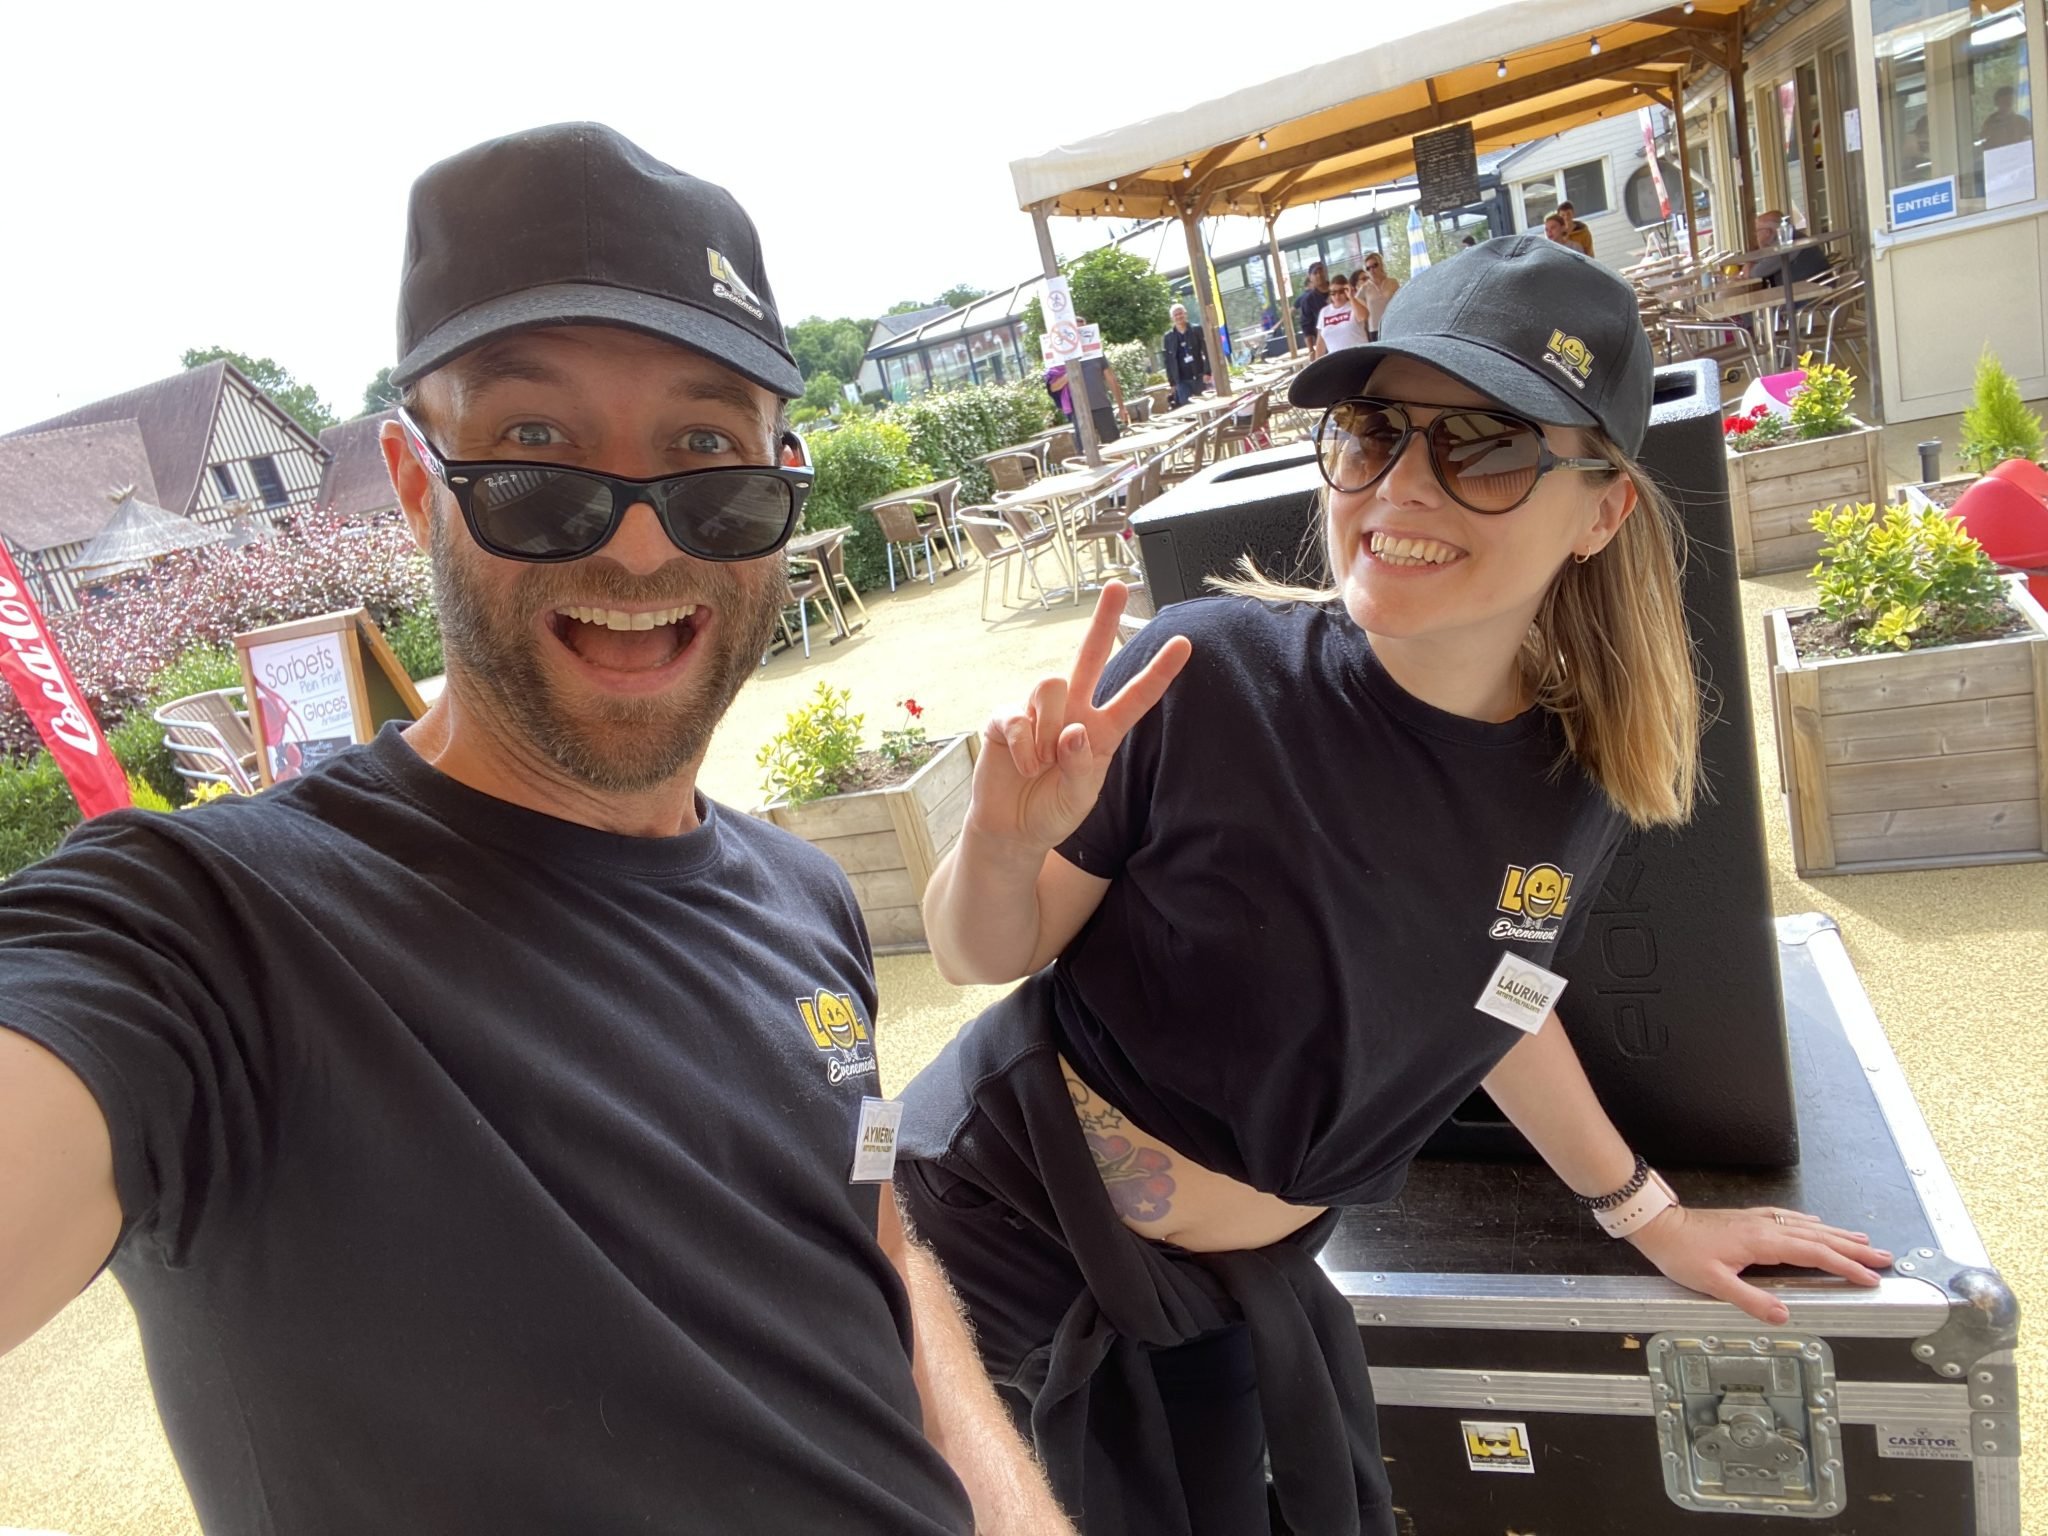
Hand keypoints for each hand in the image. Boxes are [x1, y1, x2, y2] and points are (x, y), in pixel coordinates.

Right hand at [966, 583, 1189, 854]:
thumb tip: (1072, 731)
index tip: (1185, 644)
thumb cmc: (1052, 811)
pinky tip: (1022, 766)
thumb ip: (1081, 767)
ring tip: (1040, 763)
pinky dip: (1023, 746)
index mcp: (1102, 731)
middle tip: (1116, 586)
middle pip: (1089, 657)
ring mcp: (1038, 713)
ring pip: (1051, 684)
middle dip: (1102, 621)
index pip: (1135, 697)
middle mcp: (1072, 712)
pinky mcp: (1007, 719)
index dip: (1159, 672)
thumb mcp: (1078, 799)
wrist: (1011, 829)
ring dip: (1046, 730)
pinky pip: (1018, 716)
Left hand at [1627, 1205, 1892, 1324]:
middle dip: (1854, 1248)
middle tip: (1884, 1256)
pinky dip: (1810, 1224)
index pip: (1816, 1255)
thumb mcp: (1714, 1284)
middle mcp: (1766, 1227)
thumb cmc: (1682, 1253)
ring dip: (1838, 1234)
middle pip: (1820, 1238)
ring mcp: (1758, 1221)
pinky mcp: (1749, 1219)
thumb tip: (1784, 1316)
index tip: (1870, 1277)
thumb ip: (1751, 1300)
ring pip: (1808, 1227)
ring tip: (1864, 1241)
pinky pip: (1790, 1219)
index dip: (1846, 1266)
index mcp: (1763, 1242)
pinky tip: (1816, 1225)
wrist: (1660, 1225)